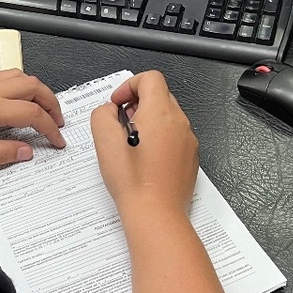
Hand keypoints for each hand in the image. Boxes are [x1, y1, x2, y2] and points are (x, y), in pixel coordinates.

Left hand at [0, 69, 64, 165]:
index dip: (51, 128)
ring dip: (38, 90)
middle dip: (52, 103)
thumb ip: (2, 153)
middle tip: (58, 121)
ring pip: (21, 76)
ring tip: (43, 108)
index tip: (58, 141)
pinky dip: (22, 84)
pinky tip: (18, 98)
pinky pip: (7, 75)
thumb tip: (27, 151)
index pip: (34, 114)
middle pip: (34, 87)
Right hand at [89, 71, 198, 219]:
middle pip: (160, 96)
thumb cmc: (134, 182)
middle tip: (121, 124)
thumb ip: (102, 115)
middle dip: (138, 103)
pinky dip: (160, 140)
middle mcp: (179, 123)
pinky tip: (144, 160)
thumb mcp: (104, 142)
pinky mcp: (190, 158)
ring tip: (131, 144)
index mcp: (160, 113)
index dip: (129, 85)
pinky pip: (175, 137)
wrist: (156, 214)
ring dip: (149, 122)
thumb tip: (109, 110)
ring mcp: (188, 141)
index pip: (150, 78)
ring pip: (168, 117)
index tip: (118, 104)